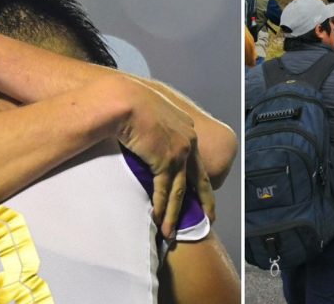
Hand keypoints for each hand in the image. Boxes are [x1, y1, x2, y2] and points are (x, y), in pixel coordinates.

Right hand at [116, 78, 214, 237]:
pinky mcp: (166, 161)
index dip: (199, 179)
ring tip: (171, 233)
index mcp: (187, 130)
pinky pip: (164, 191)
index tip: (201, 193)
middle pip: (199, 179)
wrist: (124, 101)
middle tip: (209, 218)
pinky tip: (158, 220)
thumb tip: (149, 139)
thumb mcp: (151, 115)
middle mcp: (189, 141)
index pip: (196, 161)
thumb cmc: (131, 103)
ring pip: (180, 191)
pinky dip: (161, 208)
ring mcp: (180, 152)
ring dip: (174, 215)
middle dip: (205, 201)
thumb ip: (156, 130)